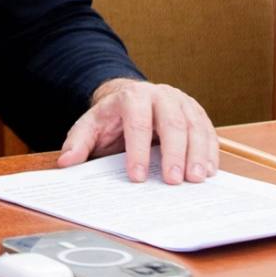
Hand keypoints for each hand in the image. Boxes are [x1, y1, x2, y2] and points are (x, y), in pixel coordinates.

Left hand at [57, 78, 217, 183]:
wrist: (132, 99)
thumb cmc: (113, 118)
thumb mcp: (92, 126)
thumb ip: (79, 142)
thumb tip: (66, 162)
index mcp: (131, 96)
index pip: (136, 121)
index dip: (137, 150)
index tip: (137, 176)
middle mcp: (160, 95)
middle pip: (171, 122)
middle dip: (173, 153)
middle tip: (173, 181)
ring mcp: (181, 102)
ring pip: (194, 126)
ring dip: (197, 154)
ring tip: (195, 179)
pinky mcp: (197, 113)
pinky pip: (208, 131)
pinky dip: (210, 152)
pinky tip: (208, 171)